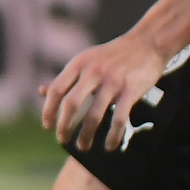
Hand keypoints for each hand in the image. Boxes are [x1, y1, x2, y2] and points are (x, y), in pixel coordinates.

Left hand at [39, 24, 176, 155]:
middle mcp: (93, 72)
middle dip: (64, 126)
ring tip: (82, 147)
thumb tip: (41, 92)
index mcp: (79, 64)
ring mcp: (112, 81)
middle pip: (71, 104)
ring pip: (94, 115)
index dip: (48, 110)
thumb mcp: (85, 60)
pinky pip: (119, 118)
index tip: (47, 126)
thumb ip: (66, 77)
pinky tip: (109, 146)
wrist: (147, 42)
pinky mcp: (131, 90)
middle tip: (62, 140)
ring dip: (86, 135)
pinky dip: (113, 136)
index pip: (56, 90)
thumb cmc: (113, 55)